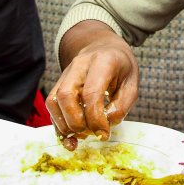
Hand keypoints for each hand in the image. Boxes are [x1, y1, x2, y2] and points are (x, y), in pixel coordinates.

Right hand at [46, 22, 138, 148]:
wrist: (105, 47)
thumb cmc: (121, 67)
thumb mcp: (132, 84)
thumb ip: (122, 105)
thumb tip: (105, 125)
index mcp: (102, 62)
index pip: (91, 93)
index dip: (95, 118)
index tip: (103, 134)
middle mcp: (79, 65)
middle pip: (65, 95)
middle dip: (75, 122)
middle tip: (90, 134)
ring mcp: (66, 73)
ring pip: (53, 101)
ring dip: (64, 124)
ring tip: (80, 137)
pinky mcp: (58, 83)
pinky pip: (51, 105)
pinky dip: (58, 124)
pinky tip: (69, 138)